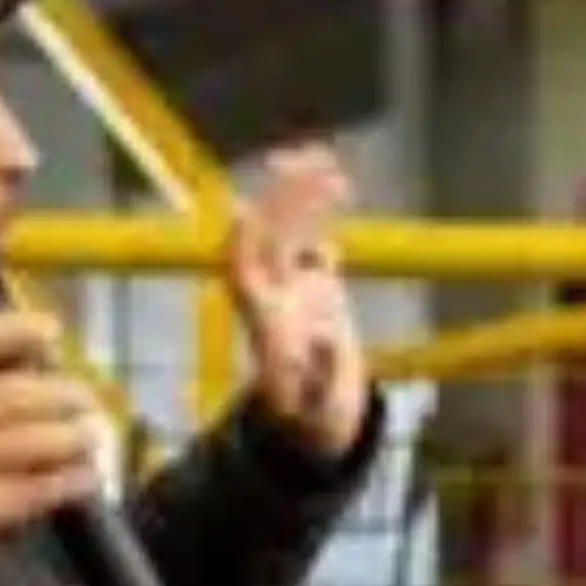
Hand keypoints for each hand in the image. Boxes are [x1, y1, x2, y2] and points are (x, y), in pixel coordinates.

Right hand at [0, 310, 104, 585]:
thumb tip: (41, 359)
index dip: (16, 329)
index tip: (54, 330)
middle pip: (13, 394)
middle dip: (65, 395)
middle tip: (91, 401)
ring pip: (29, 441)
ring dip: (75, 437)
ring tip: (96, 435)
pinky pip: (31, 488)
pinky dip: (68, 480)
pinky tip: (87, 475)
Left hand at [227, 141, 368, 457]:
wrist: (318, 423)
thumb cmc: (311, 420)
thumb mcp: (318, 409)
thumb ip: (323, 378)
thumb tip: (327, 338)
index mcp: (264, 320)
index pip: (243, 268)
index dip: (245, 237)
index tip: (253, 207)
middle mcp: (273, 295)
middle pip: (268, 236)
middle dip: (283, 199)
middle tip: (309, 163)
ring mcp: (293, 288)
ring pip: (290, 230)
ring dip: (304, 195)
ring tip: (331, 163)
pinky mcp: (317, 287)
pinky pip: (312, 241)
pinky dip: (322, 213)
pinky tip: (342, 186)